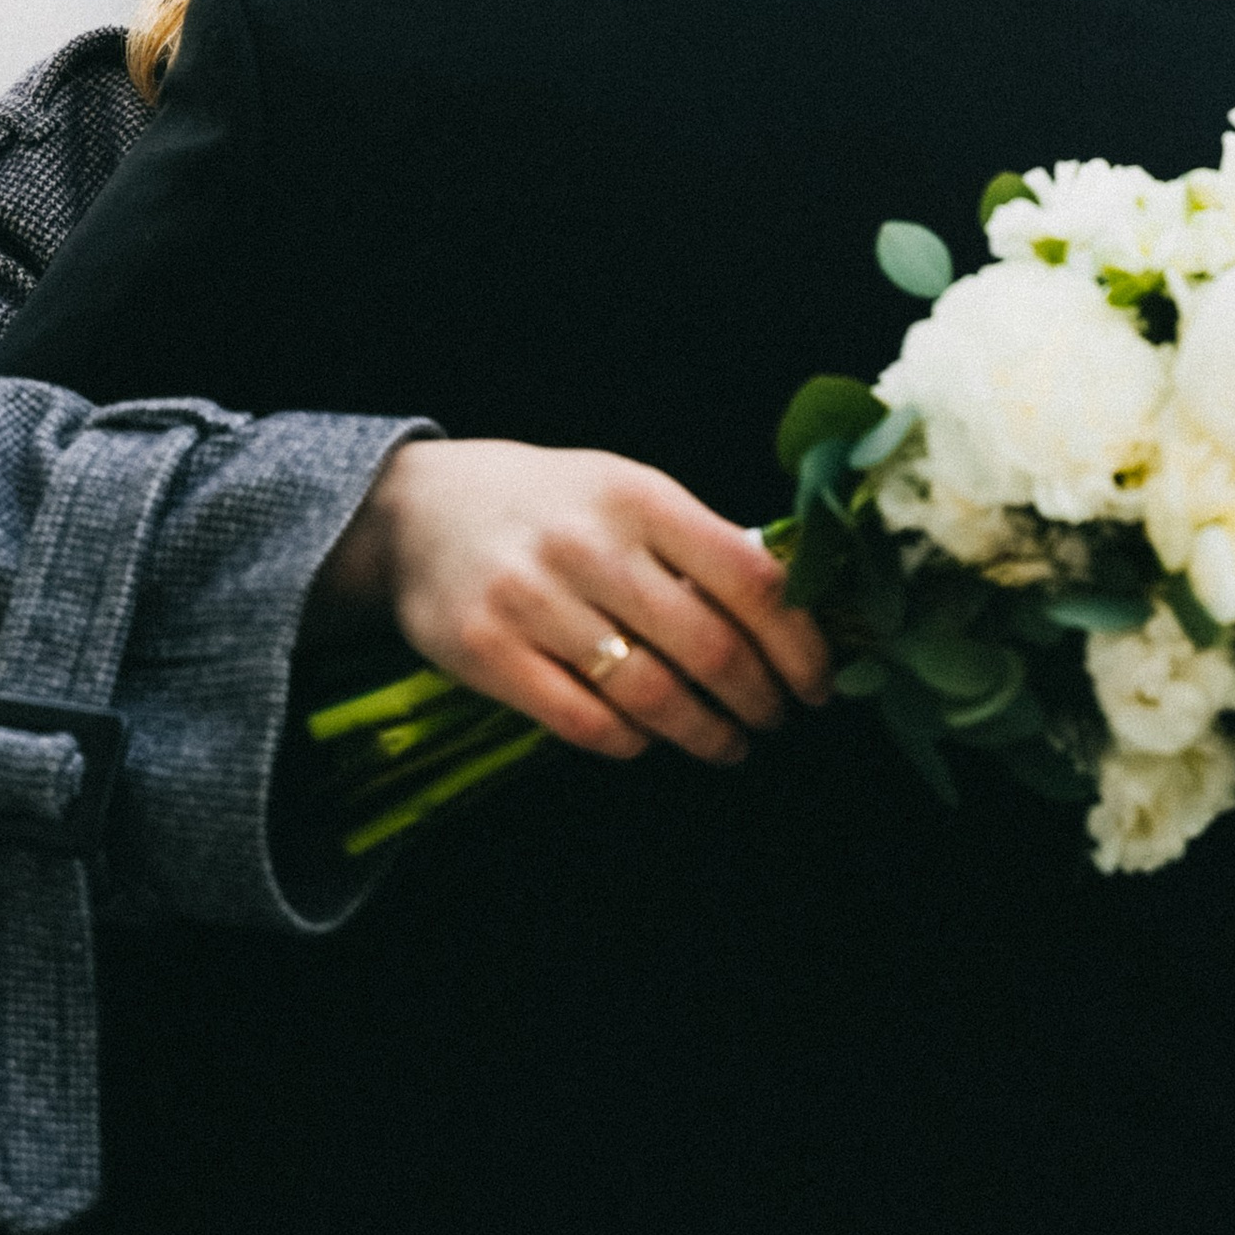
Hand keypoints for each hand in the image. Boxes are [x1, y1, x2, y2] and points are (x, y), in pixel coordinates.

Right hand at [321, 438, 832, 768]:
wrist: (416, 509)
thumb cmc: (548, 505)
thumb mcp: (623, 491)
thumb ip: (695, 543)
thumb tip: (789, 615)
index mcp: (639, 496)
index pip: (750, 579)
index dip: (799, 644)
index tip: (818, 682)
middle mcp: (588, 544)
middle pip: (708, 646)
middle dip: (759, 698)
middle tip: (776, 719)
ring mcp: (532, 599)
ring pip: (649, 694)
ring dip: (705, 733)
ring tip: (728, 744)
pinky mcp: (486, 651)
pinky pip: (583, 721)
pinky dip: (630, 742)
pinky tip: (647, 740)